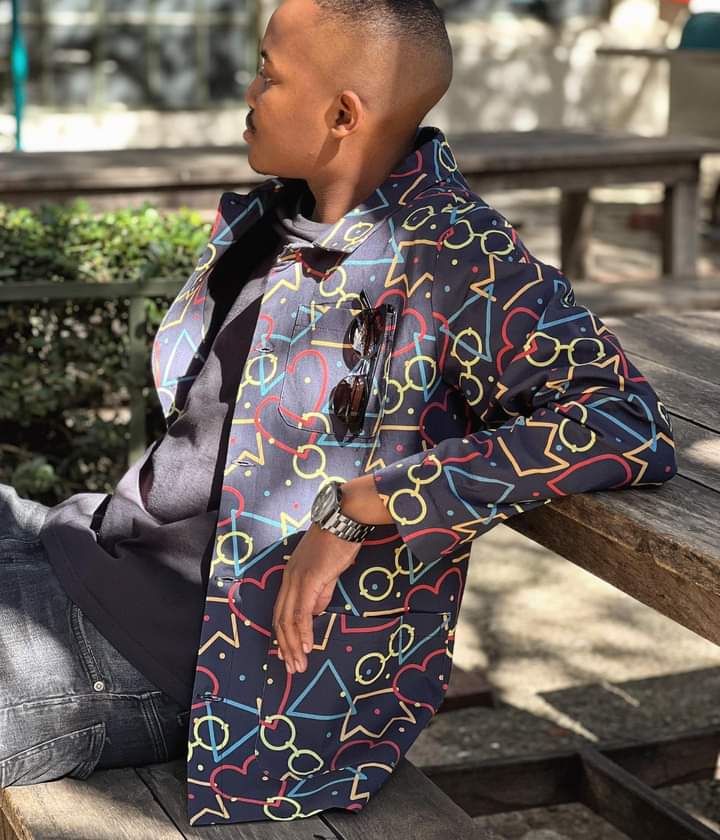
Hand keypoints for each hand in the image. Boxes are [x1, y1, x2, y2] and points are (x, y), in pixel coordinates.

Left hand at [272, 523, 361, 673]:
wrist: (344, 520)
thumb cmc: (339, 542)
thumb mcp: (328, 571)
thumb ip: (321, 592)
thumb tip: (315, 612)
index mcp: (291, 576)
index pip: (281, 611)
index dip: (283, 635)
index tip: (290, 654)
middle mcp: (289, 578)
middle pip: (280, 619)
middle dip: (285, 647)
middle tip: (293, 667)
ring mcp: (297, 578)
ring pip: (288, 619)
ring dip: (293, 645)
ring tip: (299, 664)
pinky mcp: (310, 579)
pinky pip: (303, 611)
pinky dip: (303, 631)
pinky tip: (307, 646)